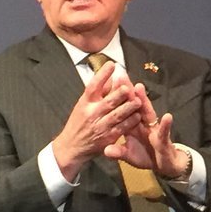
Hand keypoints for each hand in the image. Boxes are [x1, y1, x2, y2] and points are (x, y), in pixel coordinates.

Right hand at [51, 61, 141, 181]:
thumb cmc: (79, 122)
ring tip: (138, 101)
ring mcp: (100, 127)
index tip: (112, 64)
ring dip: (128, 108)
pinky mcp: (107, 138)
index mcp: (85, 102)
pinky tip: (138, 116)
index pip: (93, 86)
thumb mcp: (83, 104)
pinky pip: (121, 129)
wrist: (72, 147)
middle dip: (118, 94)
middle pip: (107, 102)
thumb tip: (111, 76)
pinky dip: (130, 122)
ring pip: (116, 116)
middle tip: (128, 87)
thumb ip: (99, 92)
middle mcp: (92, 114)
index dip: (102, 74)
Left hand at [103, 83, 190, 178]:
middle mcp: (143, 124)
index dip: (117, 99)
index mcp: (133, 126)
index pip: (124, 110)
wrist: (163, 165)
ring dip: (144, 101)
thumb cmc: (146, 156)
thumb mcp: (129, 155)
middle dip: (129, 92)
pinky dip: (165, 125)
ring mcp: (154, 130)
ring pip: (148, 113)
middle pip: (135, 106)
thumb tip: (106, 150)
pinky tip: (167, 117)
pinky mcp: (163, 139)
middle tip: (121, 76)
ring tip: (139, 87)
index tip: (108, 86)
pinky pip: (164, 132)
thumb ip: (118, 151)